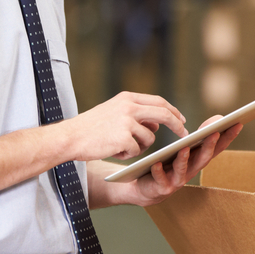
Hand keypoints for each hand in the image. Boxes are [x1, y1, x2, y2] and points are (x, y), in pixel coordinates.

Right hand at [62, 91, 186, 161]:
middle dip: (177, 126)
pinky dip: (127, 155)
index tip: (182, 119)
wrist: (70, 137)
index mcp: (127, 98)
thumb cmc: (91, 128)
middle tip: (185, 135)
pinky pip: (136, 151)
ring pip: (149, 139)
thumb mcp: (114, 112)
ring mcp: (127, 122)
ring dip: (139, 147)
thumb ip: (135, 114)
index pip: (159, 101)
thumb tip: (157, 124)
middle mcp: (129, 107)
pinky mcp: (123, 138)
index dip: (173, 111)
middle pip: (164, 114)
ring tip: (118, 146)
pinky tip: (112, 150)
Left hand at [114, 115, 242, 206]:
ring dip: (184, 159)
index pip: (217, 147)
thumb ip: (201, 134)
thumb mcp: (187, 147)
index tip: (238, 123)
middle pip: (203, 158)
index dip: (228, 136)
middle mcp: (192, 171)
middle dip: (209, 145)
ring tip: (184, 148)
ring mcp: (177, 180)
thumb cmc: (170, 164)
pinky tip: (156, 163)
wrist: (148, 188)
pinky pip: (160, 179)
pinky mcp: (162, 187)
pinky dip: (158, 171)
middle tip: (215, 132)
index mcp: (199, 159)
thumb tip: (218, 117)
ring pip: (183, 170)